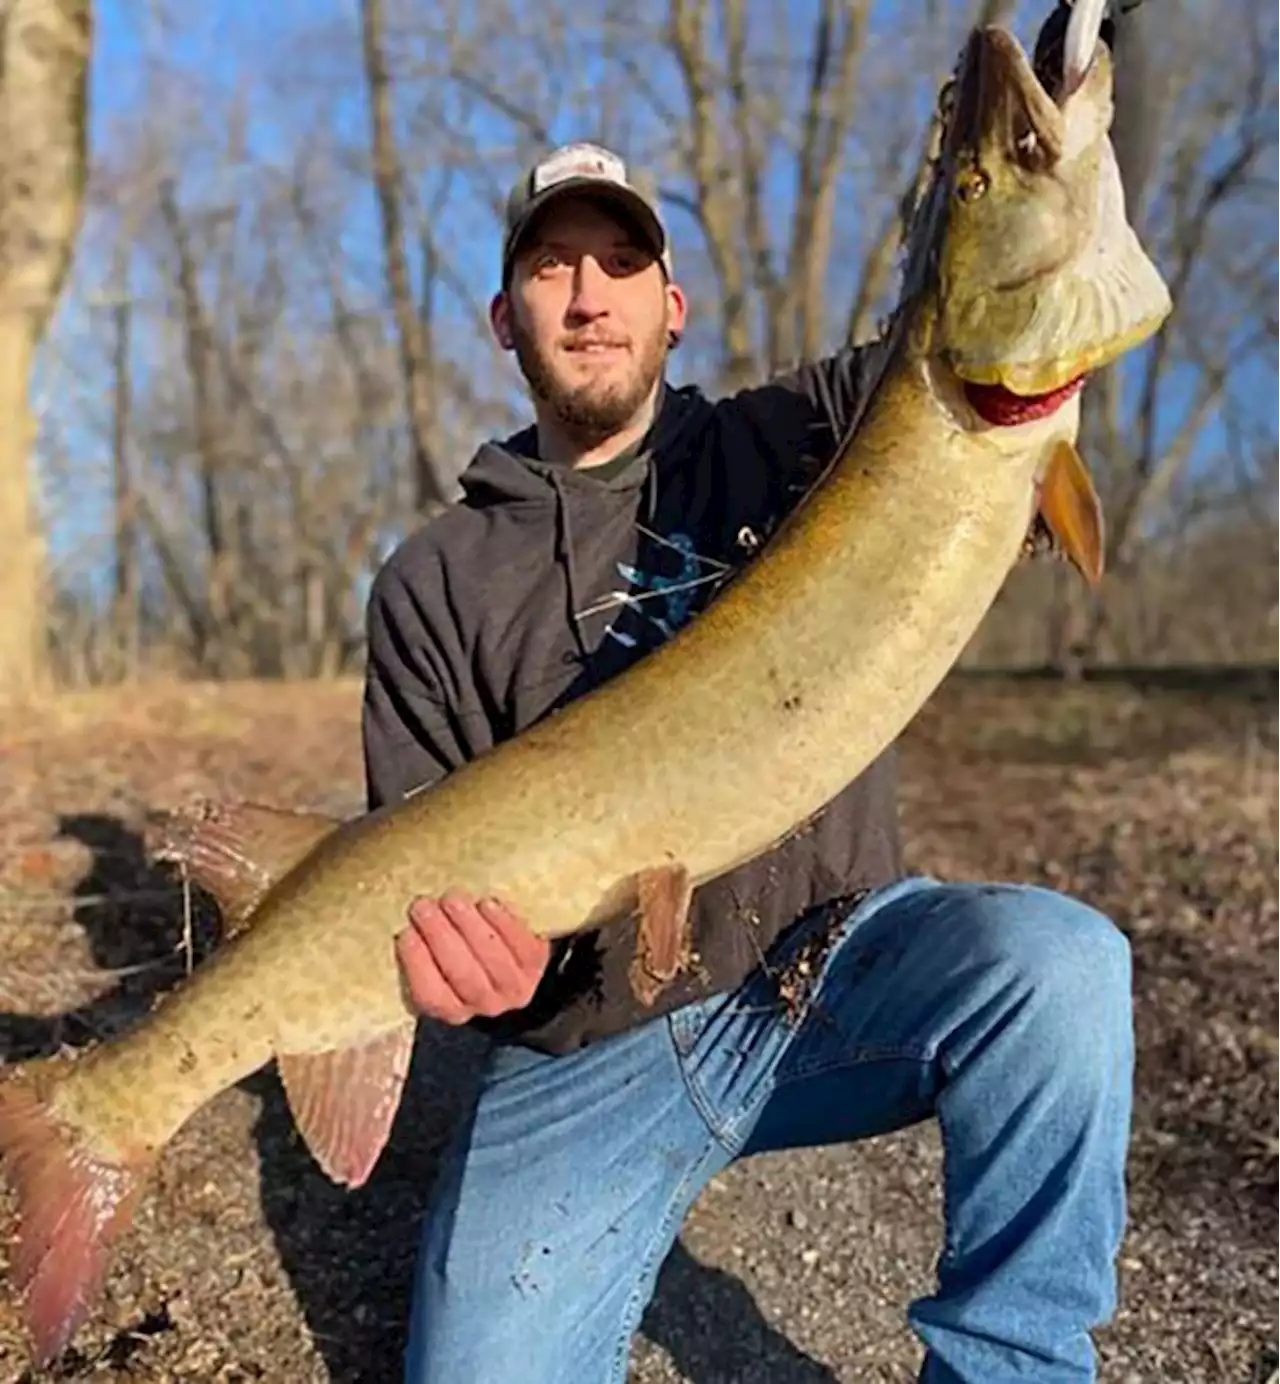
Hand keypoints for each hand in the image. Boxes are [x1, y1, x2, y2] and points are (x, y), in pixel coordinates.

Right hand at [395, 891, 550, 1024]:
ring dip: (469, 924)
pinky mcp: (536, 963)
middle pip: (462, 974)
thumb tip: (407, 921)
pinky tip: (486, 903)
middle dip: (439, 936)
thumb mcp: (440, 966)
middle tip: (423, 906)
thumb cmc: (466, 959)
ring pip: (491, 959)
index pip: (430, 995)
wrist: (517, 968)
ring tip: (452, 899)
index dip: (417, 965)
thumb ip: (425, 952)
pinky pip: (520, 944)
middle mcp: (484, 1005)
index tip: (405, 932)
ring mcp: (514, 986)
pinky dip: (502, 922)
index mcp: (451, 1008)